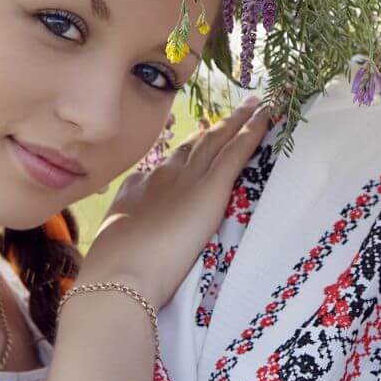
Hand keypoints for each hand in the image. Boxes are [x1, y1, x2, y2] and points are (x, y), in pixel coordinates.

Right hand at [79, 96, 272, 307]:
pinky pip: (236, 153)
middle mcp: (166, 175)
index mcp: (142, 187)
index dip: (190, 146)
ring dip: (239, 120)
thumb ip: (127, 212)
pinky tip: (266, 117)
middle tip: (239, 109)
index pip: (172, 161)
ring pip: (219, 141)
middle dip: (218, 126)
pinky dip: (252, 132)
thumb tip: (129, 201)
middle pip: (198, 144)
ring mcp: (188, 179)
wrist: (119, 275)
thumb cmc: (114, 266)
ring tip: (256, 104)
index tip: (204, 133)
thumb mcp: (115, 231)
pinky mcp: (210, 189)